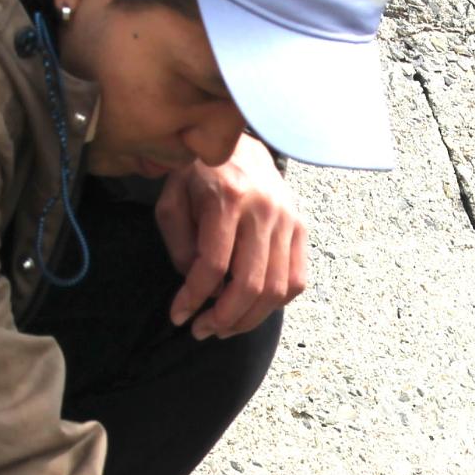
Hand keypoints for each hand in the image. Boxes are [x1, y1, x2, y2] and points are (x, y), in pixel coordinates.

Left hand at [155, 134, 308, 338]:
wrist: (238, 144)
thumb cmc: (198, 174)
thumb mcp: (172, 201)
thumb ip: (179, 245)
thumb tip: (197, 288)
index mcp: (228, 198)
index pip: (213, 265)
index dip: (193, 298)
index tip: (178, 316)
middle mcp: (264, 210)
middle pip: (250, 284)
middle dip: (223, 318)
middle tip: (201, 331)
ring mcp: (288, 220)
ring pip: (276, 289)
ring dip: (249, 318)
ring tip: (224, 327)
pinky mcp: (301, 228)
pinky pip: (296, 280)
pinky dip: (275, 303)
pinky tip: (251, 308)